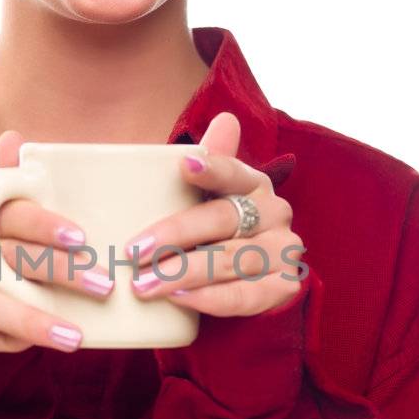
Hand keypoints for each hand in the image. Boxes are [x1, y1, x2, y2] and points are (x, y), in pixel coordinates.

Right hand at [0, 129, 112, 353]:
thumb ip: (10, 184)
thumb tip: (13, 137)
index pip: (9, 213)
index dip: (43, 224)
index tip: (82, 239)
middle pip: (7, 258)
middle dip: (58, 273)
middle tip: (102, 287)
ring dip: (34, 321)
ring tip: (75, 338)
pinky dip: (10, 342)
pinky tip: (41, 348)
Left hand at [124, 112, 305, 317]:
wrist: (246, 283)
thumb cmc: (213, 234)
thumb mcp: (205, 200)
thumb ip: (207, 167)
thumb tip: (226, 119)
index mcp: (254, 184)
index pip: (234, 172)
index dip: (212, 168)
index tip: (184, 167)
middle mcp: (275, 213)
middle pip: (223, 219)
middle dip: (176, 235)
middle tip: (134, 251)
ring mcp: (284, 251)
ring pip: (232, 260)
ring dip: (185, 272)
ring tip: (146, 284)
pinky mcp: (284, 288)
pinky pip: (245, 295)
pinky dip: (210, 298)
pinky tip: (178, 299)